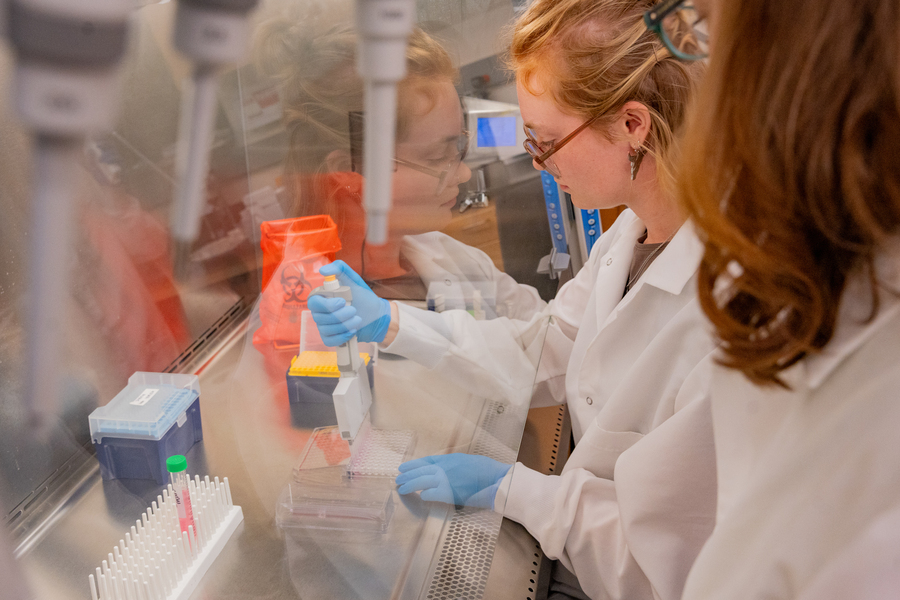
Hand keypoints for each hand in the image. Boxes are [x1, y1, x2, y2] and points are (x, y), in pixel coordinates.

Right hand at [307, 260, 391, 344]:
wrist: (376, 316)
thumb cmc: (363, 297)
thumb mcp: (354, 279)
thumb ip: (340, 269)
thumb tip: (323, 270)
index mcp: (322, 297)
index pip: (313, 302)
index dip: (326, 304)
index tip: (342, 302)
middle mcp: (320, 312)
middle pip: (319, 317)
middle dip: (339, 316)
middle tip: (354, 311)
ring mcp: (324, 326)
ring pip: (326, 329)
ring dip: (345, 325)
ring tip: (358, 319)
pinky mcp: (330, 338)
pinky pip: (329, 341)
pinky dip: (342, 337)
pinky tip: (352, 331)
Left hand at [396, 454, 511, 508]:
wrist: (496, 479)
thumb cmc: (487, 470)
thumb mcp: (468, 461)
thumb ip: (455, 464)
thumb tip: (448, 469)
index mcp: (450, 459)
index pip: (426, 460)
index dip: (414, 464)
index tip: (404, 466)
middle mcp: (444, 468)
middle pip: (420, 470)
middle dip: (407, 474)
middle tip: (398, 477)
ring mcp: (445, 479)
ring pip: (421, 481)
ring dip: (410, 485)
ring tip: (401, 488)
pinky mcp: (448, 492)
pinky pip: (431, 493)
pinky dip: (424, 495)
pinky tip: (420, 497)